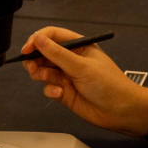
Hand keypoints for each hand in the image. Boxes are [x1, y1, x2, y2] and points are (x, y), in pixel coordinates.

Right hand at [21, 27, 147, 136]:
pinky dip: (51, 91)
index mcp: (79, 46)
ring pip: (44, 71)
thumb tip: (37, 38)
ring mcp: (67, 76)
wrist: (121, 111)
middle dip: (36, 60)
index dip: (38, 40)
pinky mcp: (64, 93)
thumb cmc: (107, 83)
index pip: (53, 36)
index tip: (27, 50)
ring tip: (50, 80)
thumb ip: (58, 54)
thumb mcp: (82, 66)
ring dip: (42, 75)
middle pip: (44, 54)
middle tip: (33, 69)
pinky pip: (49, 88)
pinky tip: (60, 94)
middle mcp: (71, 59)